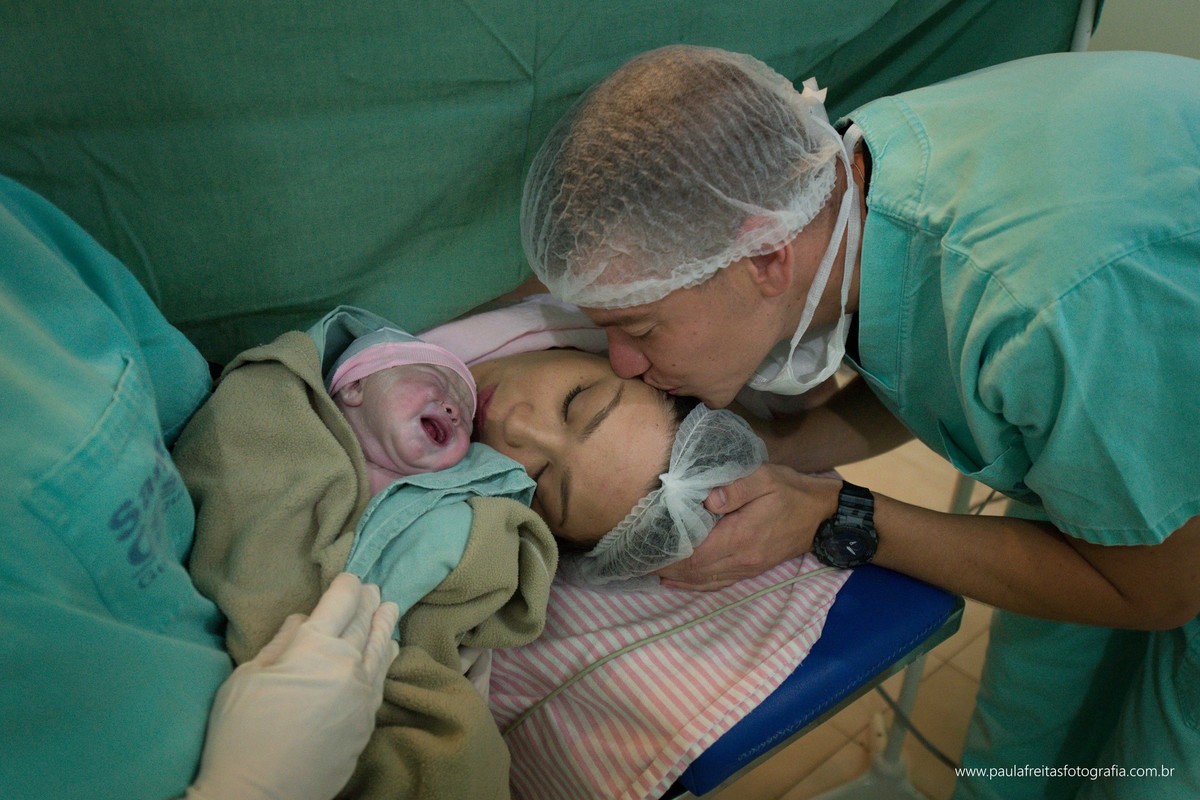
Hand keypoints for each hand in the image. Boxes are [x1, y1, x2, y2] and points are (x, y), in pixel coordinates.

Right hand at [187, 573, 399, 799]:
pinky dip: (386, 658)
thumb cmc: (240, 733)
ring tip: (389, 609)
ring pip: (380, 649)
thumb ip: (281, 643)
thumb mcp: (248, 677)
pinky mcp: (367, 721)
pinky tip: (388, 650)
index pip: (340, 603)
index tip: (349, 577)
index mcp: (314, 647)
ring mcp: (362, 695)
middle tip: (373, 588)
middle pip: (364, 623)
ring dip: (384, 625)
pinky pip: (382, 679)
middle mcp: (347, 666)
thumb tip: (303, 621)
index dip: (346, 586)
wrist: (258, 795)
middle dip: (368, 602)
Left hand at [657, 465, 840, 590]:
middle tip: (636, 560)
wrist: (821, 516)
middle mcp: (741, 559)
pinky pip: (716, 583)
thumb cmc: (791, 492)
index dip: (668, 555)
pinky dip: (693, 584)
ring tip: (648, 570)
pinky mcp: (750, 570)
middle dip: (665, 567)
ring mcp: (747, 568)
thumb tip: (708, 500)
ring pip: (703, 581)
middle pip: (694, 571)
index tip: (644, 549)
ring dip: (676, 578)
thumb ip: (736, 487)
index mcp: (742, 537)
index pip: (696, 553)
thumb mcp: (766, 478)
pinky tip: (675, 581)